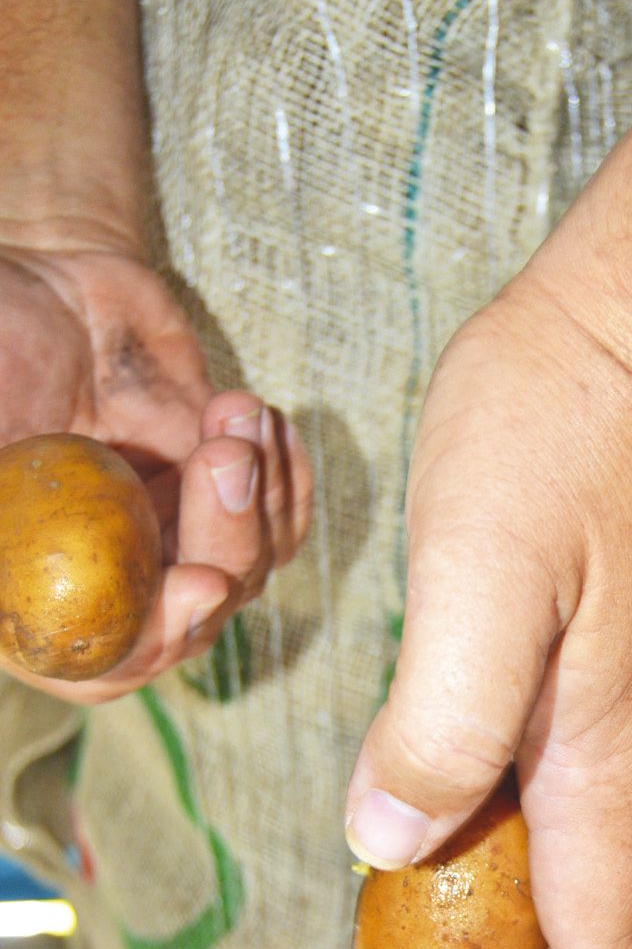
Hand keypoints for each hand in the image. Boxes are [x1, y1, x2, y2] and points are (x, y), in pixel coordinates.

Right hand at [0, 243, 312, 699]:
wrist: (42, 289)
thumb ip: (4, 510)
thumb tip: (7, 585)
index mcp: (40, 589)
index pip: (111, 660)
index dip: (160, 635)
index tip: (201, 585)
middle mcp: (114, 580)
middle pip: (200, 613)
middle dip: (229, 539)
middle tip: (226, 458)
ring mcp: (176, 539)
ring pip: (253, 561)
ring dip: (264, 490)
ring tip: (236, 411)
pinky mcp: (228, 494)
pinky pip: (283, 512)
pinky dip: (287, 468)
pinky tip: (255, 416)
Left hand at [345, 266, 631, 948]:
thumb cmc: (557, 441)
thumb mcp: (479, 581)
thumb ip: (442, 723)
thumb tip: (393, 844)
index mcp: (600, 752)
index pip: (596, 940)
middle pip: (617, 919)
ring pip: (618, 861)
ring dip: (573, 940)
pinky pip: (608, 793)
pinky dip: (568, 854)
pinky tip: (521, 831)